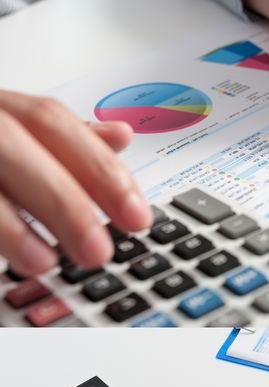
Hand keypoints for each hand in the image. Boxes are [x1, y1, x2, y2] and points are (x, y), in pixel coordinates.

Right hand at [0, 90, 151, 275]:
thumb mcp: (15, 135)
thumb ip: (62, 141)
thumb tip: (118, 137)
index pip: (52, 123)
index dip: (99, 168)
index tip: (136, 216)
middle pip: (12, 145)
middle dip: (61, 199)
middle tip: (97, 250)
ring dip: (7, 224)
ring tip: (42, 263)